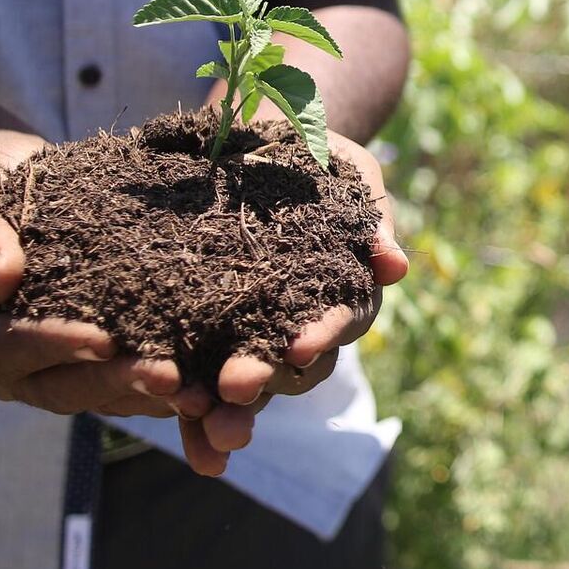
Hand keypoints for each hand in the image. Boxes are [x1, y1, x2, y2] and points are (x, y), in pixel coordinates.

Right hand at [0, 129, 185, 420]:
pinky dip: (160, 391)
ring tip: (199, 394)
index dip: (51, 346)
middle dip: (113, 382)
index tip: (102, 339)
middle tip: (168, 377)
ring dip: (146, 396)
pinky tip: (206, 387)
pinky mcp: (83, 365)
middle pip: (55, 387)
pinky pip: (120, 386)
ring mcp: (42, 372)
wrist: (11, 186)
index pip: (0, 349)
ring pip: (95, 395)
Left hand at [177, 130, 409, 475]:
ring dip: (229, 411)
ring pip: (250, 384)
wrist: (260, 143)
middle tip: (237, 389)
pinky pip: (200, 379)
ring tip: (203, 424)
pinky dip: (191, 411)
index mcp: (342, 290)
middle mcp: (302, 324)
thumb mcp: (349, 173)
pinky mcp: (208, 337)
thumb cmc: (314, 157)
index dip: (323, 335)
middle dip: (265, 380)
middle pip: (291, 368)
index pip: (339, 321)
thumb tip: (396, 267)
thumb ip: (371, 219)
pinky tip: (172, 419)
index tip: (300, 347)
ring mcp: (255, 335)